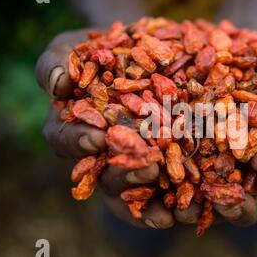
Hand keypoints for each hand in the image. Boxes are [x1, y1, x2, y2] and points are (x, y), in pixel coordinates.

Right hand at [36, 29, 173, 228]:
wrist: (141, 48)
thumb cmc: (101, 49)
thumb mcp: (74, 47)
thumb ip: (58, 61)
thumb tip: (58, 85)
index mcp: (73, 129)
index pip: (66, 141)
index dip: (78, 142)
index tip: (98, 138)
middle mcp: (103, 154)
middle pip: (106, 174)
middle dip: (126, 174)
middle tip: (148, 170)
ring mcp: (133, 163)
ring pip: (138, 192)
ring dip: (155, 204)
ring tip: (176, 209)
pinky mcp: (163, 166)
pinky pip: (168, 191)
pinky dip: (180, 199)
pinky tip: (199, 205)